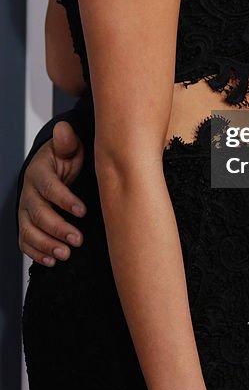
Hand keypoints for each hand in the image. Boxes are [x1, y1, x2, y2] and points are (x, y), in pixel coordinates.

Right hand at [18, 121, 86, 265]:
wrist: (52, 169)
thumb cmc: (64, 159)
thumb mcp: (68, 147)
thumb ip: (67, 141)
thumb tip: (64, 130)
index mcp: (39, 173)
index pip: (49, 188)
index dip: (64, 200)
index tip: (83, 211)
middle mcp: (29, 193)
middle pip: (38, 214)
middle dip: (58, 228)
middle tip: (78, 239)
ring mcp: (25, 211)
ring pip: (29, 231)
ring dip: (46, 245)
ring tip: (66, 254)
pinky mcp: (26, 224)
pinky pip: (25, 241)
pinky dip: (36, 252)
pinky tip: (51, 260)